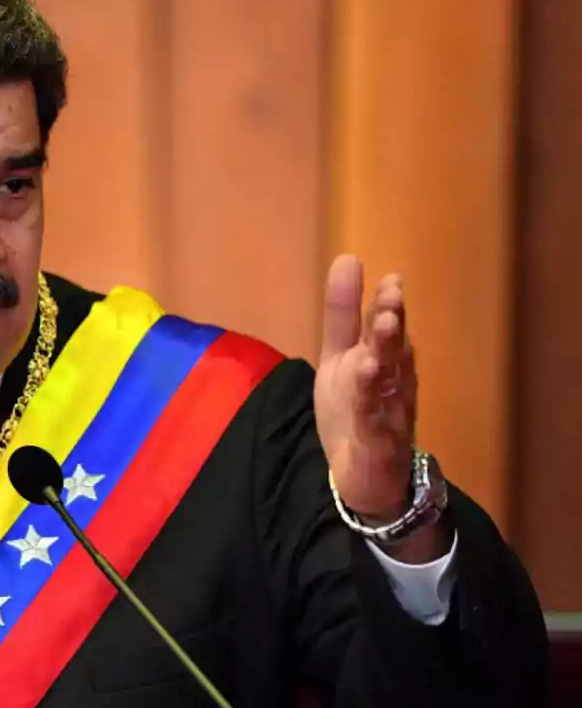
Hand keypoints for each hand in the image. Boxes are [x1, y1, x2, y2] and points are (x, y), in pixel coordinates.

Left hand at [314, 255, 447, 561]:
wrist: (366, 476)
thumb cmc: (356, 409)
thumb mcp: (340, 357)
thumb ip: (343, 314)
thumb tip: (348, 259)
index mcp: (381, 360)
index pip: (385, 329)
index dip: (386, 306)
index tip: (390, 279)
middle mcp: (392, 382)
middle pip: (393, 350)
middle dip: (392, 324)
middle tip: (392, 297)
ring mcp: (388, 412)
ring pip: (389, 382)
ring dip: (386, 355)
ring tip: (381, 330)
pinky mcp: (378, 442)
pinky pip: (374, 419)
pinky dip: (370, 400)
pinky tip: (366, 378)